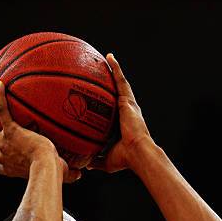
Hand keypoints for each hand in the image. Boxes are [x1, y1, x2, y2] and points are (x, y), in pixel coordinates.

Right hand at [0, 81, 81, 181]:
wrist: (45, 168)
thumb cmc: (52, 175)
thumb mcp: (59, 176)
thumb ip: (69, 174)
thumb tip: (80, 174)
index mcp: (9, 168)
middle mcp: (2, 155)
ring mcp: (4, 142)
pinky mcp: (11, 131)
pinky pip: (2, 111)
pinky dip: (0, 97)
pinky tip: (1, 84)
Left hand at [87, 54, 152, 172]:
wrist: (137, 153)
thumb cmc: (125, 159)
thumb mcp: (105, 159)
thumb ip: (95, 159)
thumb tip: (84, 163)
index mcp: (122, 124)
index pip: (113, 110)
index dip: (108, 103)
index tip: (100, 98)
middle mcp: (127, 111)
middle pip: (117, 93)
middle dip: (111, 83)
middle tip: (102, 73)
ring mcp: (129, 104)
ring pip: (120, 83)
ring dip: (114, 70)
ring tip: (106, 58)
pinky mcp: (128, 100)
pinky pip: (120, 80)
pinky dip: (116, 68)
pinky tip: (109, 57)